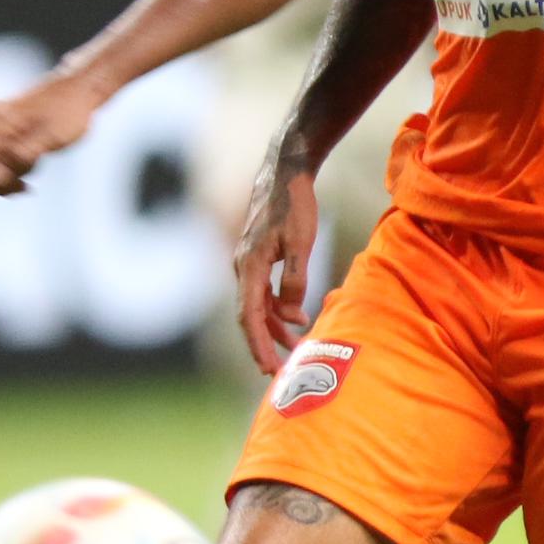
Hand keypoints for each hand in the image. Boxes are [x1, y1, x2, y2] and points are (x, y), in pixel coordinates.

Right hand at [0, 68, 105, 216]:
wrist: (78, 91)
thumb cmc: (67, 111)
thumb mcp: (52, 135)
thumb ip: (27, 151)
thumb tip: (9, 167)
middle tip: (28, 189)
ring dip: (10, 181)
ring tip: (35, 175)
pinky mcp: (8, 139)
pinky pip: (3, 166)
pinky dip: (15, 175)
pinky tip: (35, 169)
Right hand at [231, 159, 321, 374]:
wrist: (284, 172)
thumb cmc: (294, 204)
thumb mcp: (301, 243)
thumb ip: (295, 280)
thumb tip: (292, 315)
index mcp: (248, 266)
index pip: (249, 316)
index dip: (258, 345)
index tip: (268, 368)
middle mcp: (241, 266)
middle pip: (250, 316)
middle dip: (265, 344)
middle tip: (281, 371)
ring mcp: (246, 262)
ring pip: (257, 304)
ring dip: (274, 327)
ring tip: (296, 346)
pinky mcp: (256, 257)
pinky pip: (262, 291)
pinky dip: (276, 308)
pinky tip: (295, 318)